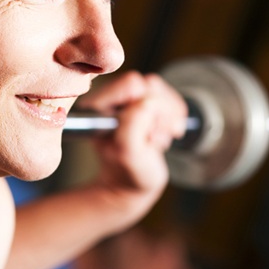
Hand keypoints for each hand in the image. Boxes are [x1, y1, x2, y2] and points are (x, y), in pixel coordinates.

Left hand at [75, 71, 186, 216]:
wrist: (132, 184)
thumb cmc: (129, 173)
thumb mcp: (129, 152)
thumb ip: (134, 124)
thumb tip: (148, 100)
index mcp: (95, 106)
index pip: (132, 84)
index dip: (147, 107)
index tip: (146, 132)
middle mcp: (107, 97)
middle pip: (148, 85)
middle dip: (160, 114)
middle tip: (153, 138)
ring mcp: (125, 99)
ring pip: (159, 90)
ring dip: (167, 117)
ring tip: (157, 138)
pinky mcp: (141, 102)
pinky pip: (166, 96)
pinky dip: (172, 116)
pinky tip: (163, 133)